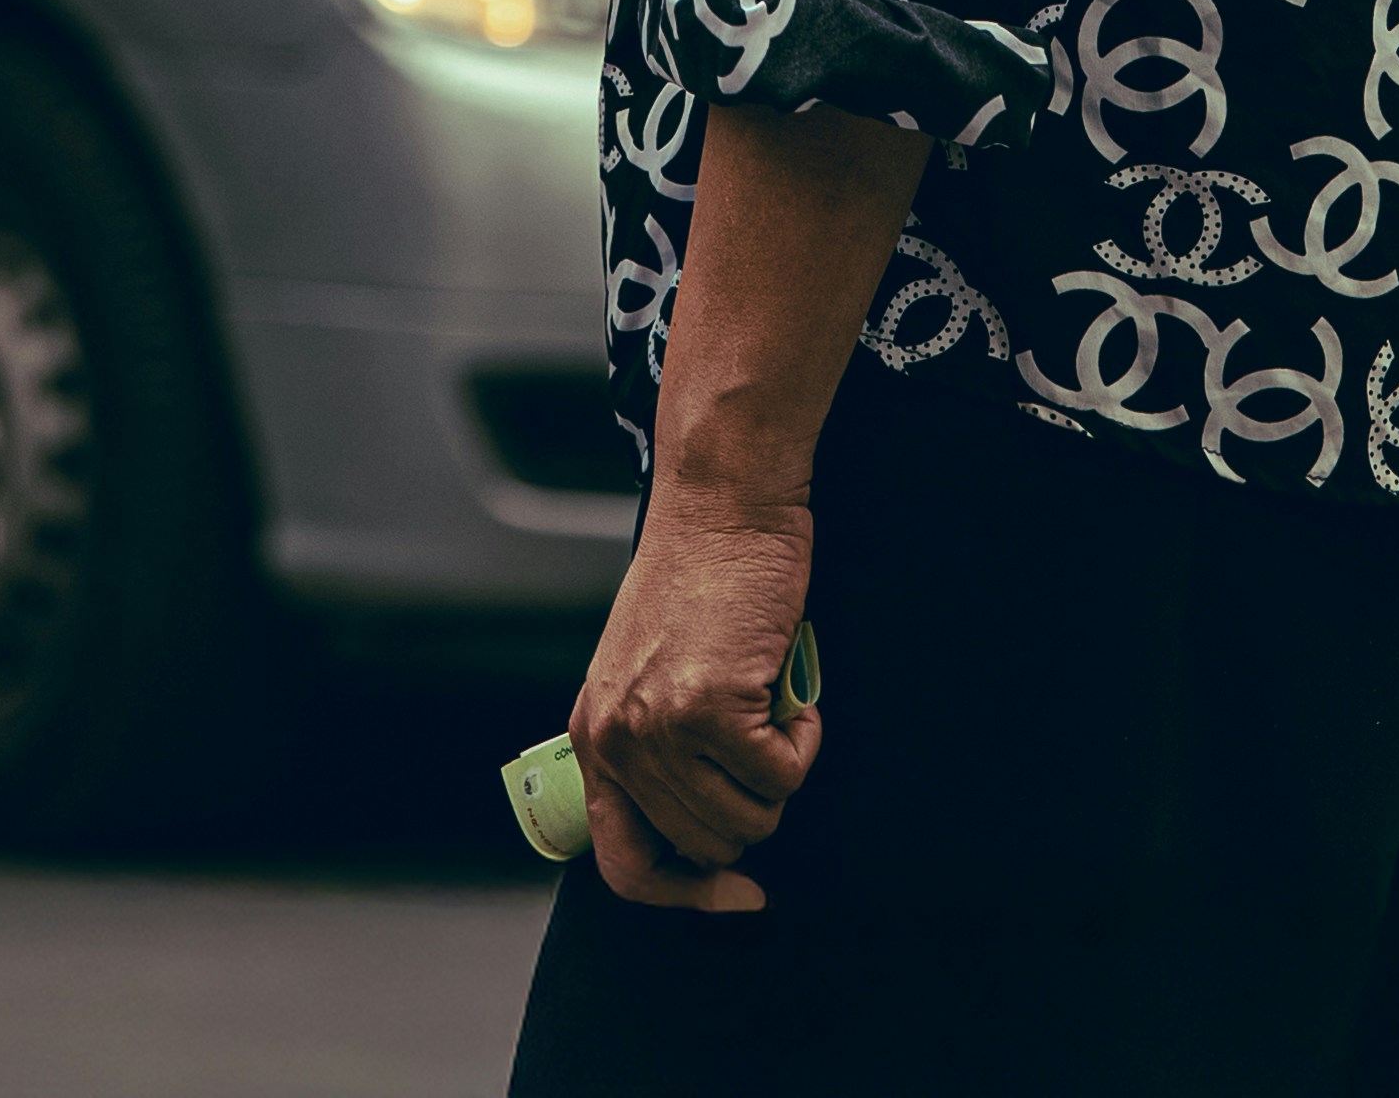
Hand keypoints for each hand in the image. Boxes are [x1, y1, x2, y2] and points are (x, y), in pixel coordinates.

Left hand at [570, 488, 824, 912]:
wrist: (724, 502)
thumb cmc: (702, 574)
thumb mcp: (648, 670)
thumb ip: (656, 742)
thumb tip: (703, 816)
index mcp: (594, 736)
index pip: (625, 864)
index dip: (685, 895)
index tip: (737, 896)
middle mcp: (617, 740)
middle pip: (702, 844)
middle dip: (753, 808)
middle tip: (767, 745)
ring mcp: (662, 726)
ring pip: (749, 816)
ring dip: (780, 772)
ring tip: (777, 710)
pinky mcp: (713, 704)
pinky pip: (783, 772)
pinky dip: (804, 739)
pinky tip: (792, 695)